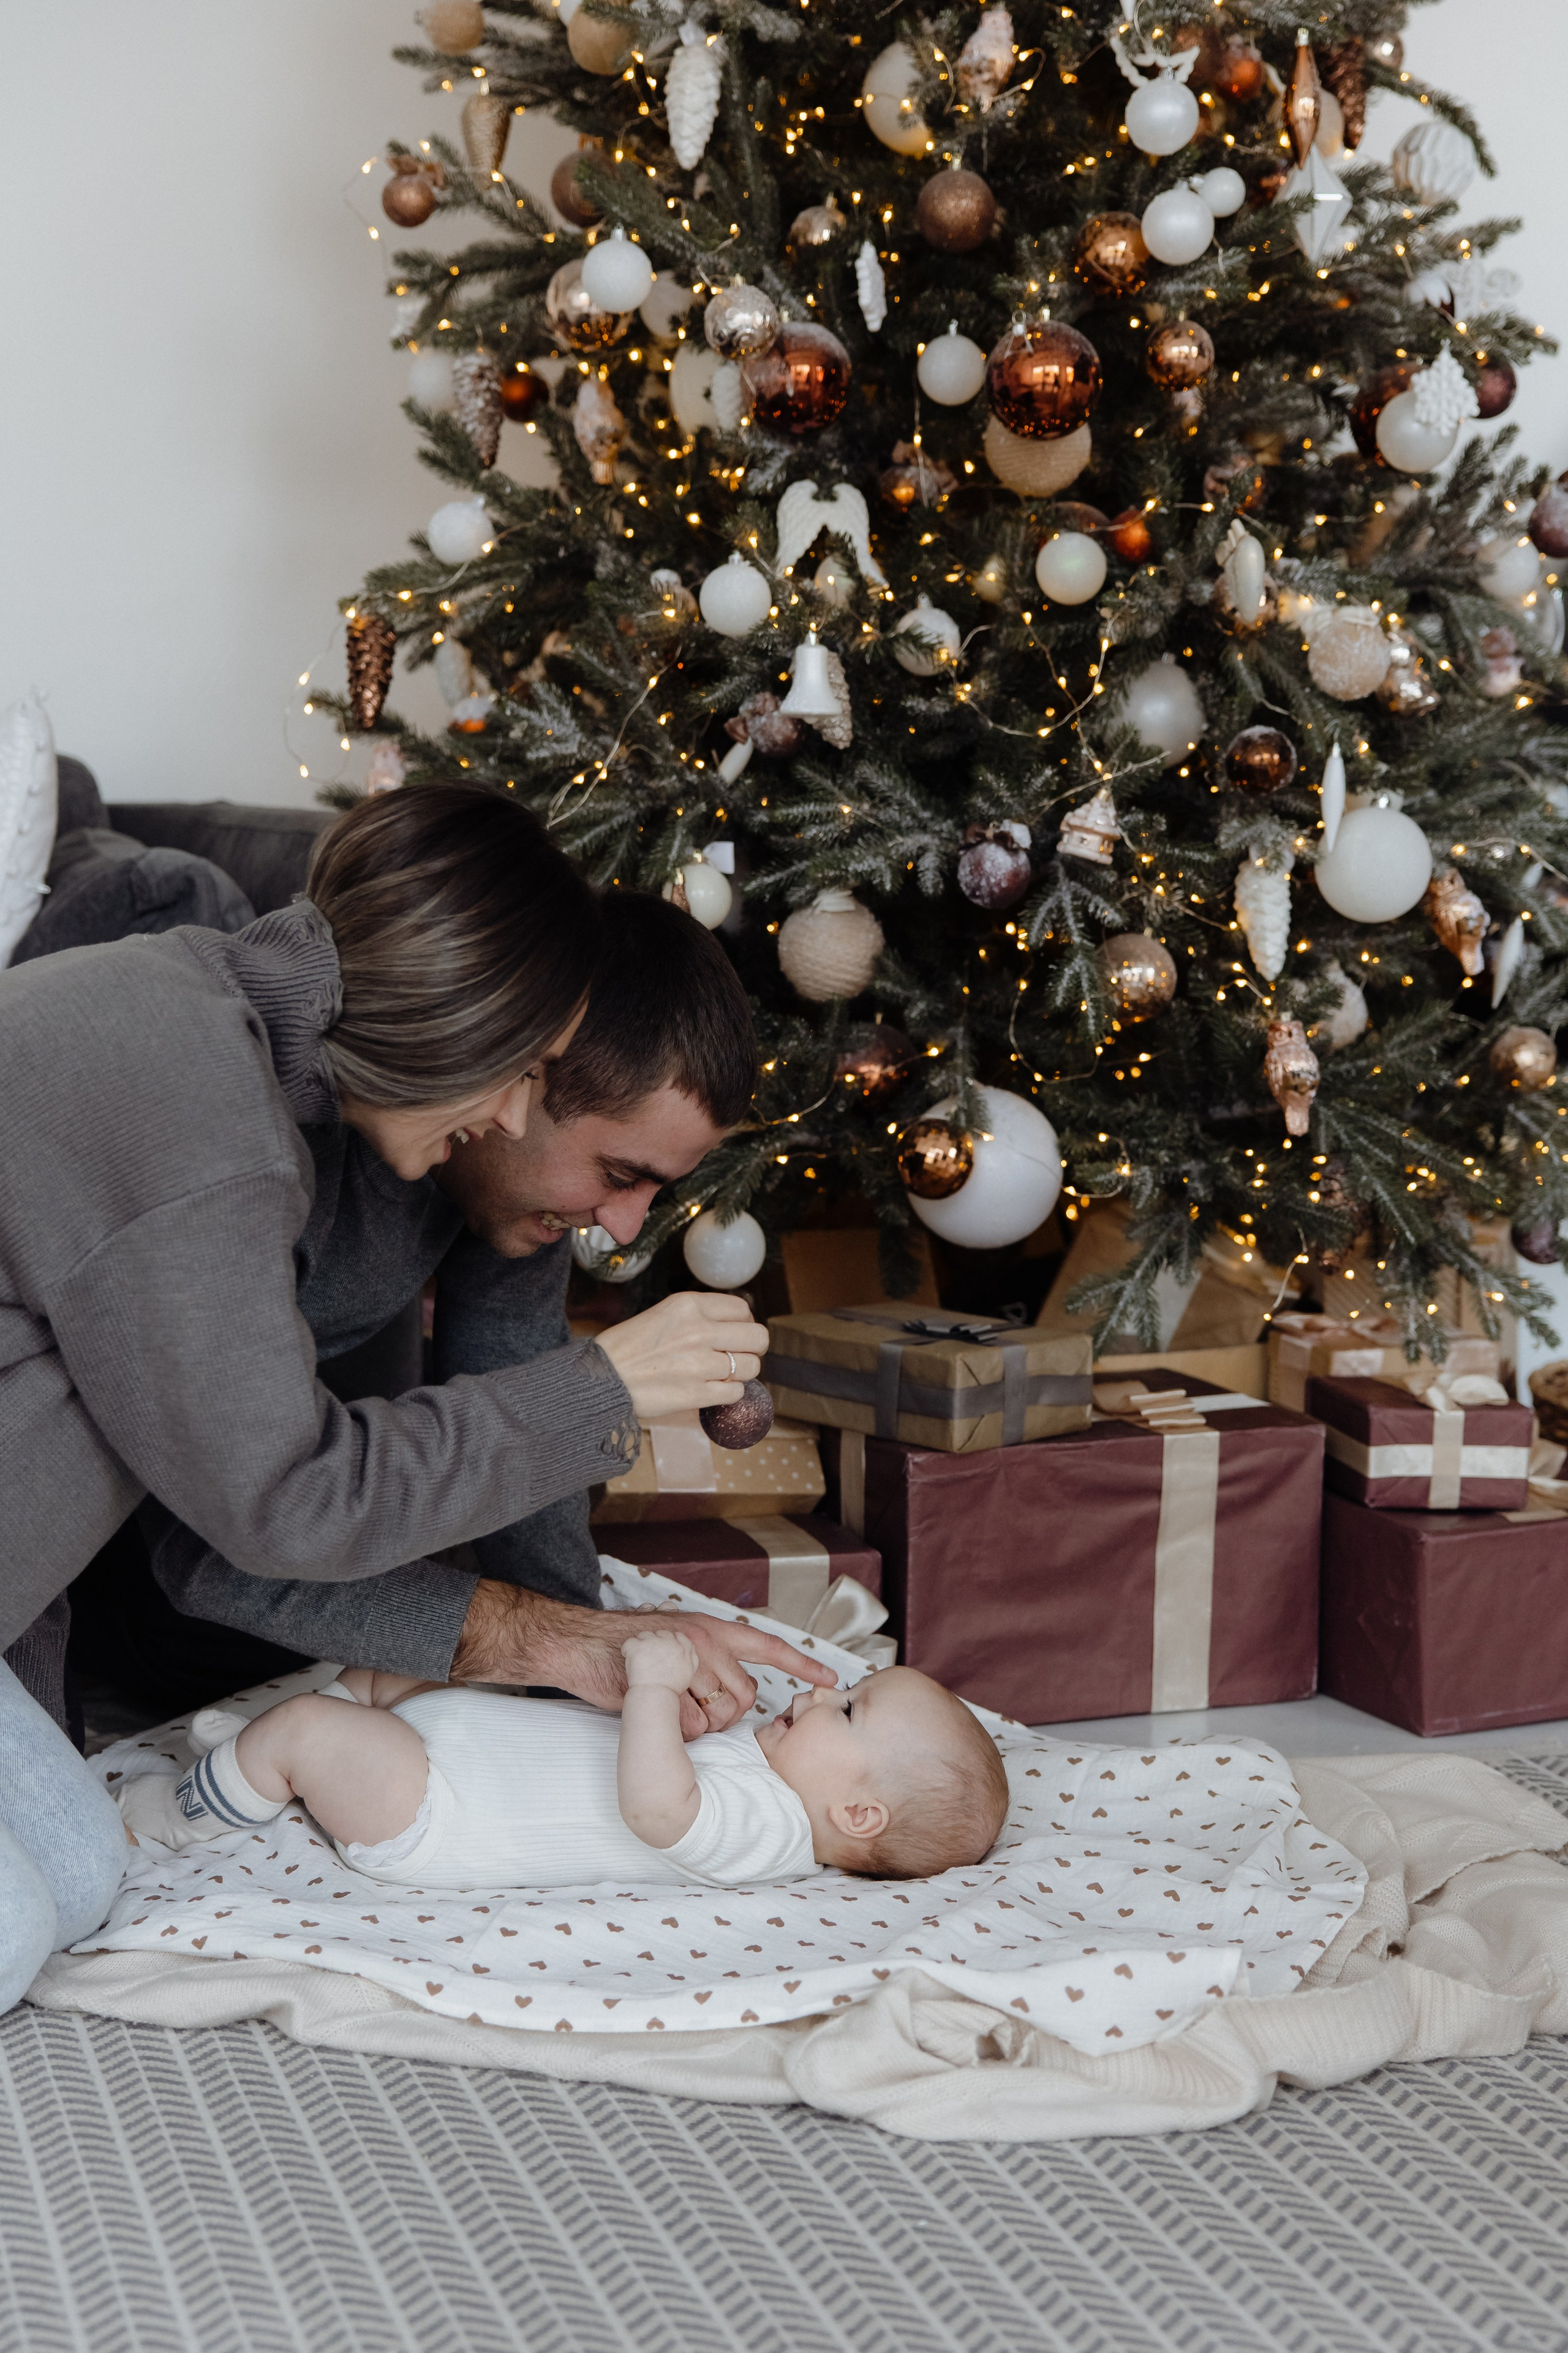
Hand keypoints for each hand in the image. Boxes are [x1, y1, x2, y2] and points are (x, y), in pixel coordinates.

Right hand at [452, 1584, 836, 1737]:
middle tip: (686, 1707)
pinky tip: (650, 1709)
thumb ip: (706, 1665)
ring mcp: (687, 1659)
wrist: (577, 1643)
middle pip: (744, 1699)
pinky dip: (671, 1730)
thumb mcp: (674, 1646)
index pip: (767, 1646)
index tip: (831, 1678)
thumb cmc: (623, 1651)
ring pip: (717, 1717)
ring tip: (663, 1703)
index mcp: (712, 1629)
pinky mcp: (667, 1682)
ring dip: (694, 1725)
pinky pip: (688, 1727)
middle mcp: (706, 1640)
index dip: (801, 1664)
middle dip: (722, 1716)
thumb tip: (731, 1701)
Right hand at [597, 1290, 768, 1421]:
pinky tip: (712, 1390)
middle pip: (758, 1337)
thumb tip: (737, 1326)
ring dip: (741, 1373)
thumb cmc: (628, 1347)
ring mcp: (699, 1364)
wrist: (600, 1378)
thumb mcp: (663, 1315)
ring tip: (721, 1375)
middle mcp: (698, 1331)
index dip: (745, 1324)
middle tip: (739, 1355)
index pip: (742, 1309)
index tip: (736, 1334)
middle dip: (753, 1349)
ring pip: (750, 1367)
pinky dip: (729, 1394)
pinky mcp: (696, 1394)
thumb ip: (699, 1317)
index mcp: (688, 1305)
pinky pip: (736, 1393)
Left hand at [622, 1628, 700, 1691]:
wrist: (656, 1695)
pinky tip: (628, 1658)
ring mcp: (651, 1642)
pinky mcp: (636, 1647)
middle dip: (655, 1642)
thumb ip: (691, 1657)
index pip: (677, 1635)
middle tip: (650, 1658)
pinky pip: (629, 1642)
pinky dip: (627, 1650)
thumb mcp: (689, 1672)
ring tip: (639, 1659)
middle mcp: (668, 1641)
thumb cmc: (671, 1688)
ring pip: (644, 1635)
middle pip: (660, 1633)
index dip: (669, 1642)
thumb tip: (689, 1648)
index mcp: (682, 1648)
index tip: (663, 1652)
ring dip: (641, 1644)